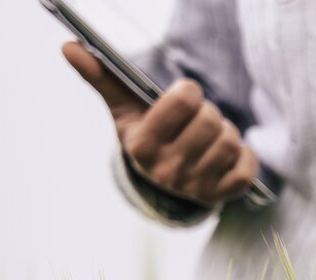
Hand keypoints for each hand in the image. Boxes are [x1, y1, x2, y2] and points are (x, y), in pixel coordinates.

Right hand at [62, 41, 258, 207]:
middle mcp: (166, 171)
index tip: (183, 96)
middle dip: (209, 113)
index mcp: (142, 145)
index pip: (184, 100)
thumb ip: (101, 77)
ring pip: (230, 143)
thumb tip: (69, 47)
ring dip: (227, 133)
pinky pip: (245, 171)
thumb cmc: (144, 134)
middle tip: (199, 118)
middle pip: (211, 121)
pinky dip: (245, 157)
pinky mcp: (219, 197)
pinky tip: (229, 154)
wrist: (157, 183)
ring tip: (210, 136)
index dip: (189, 91)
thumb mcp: (122, 109)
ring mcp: (193, 187)